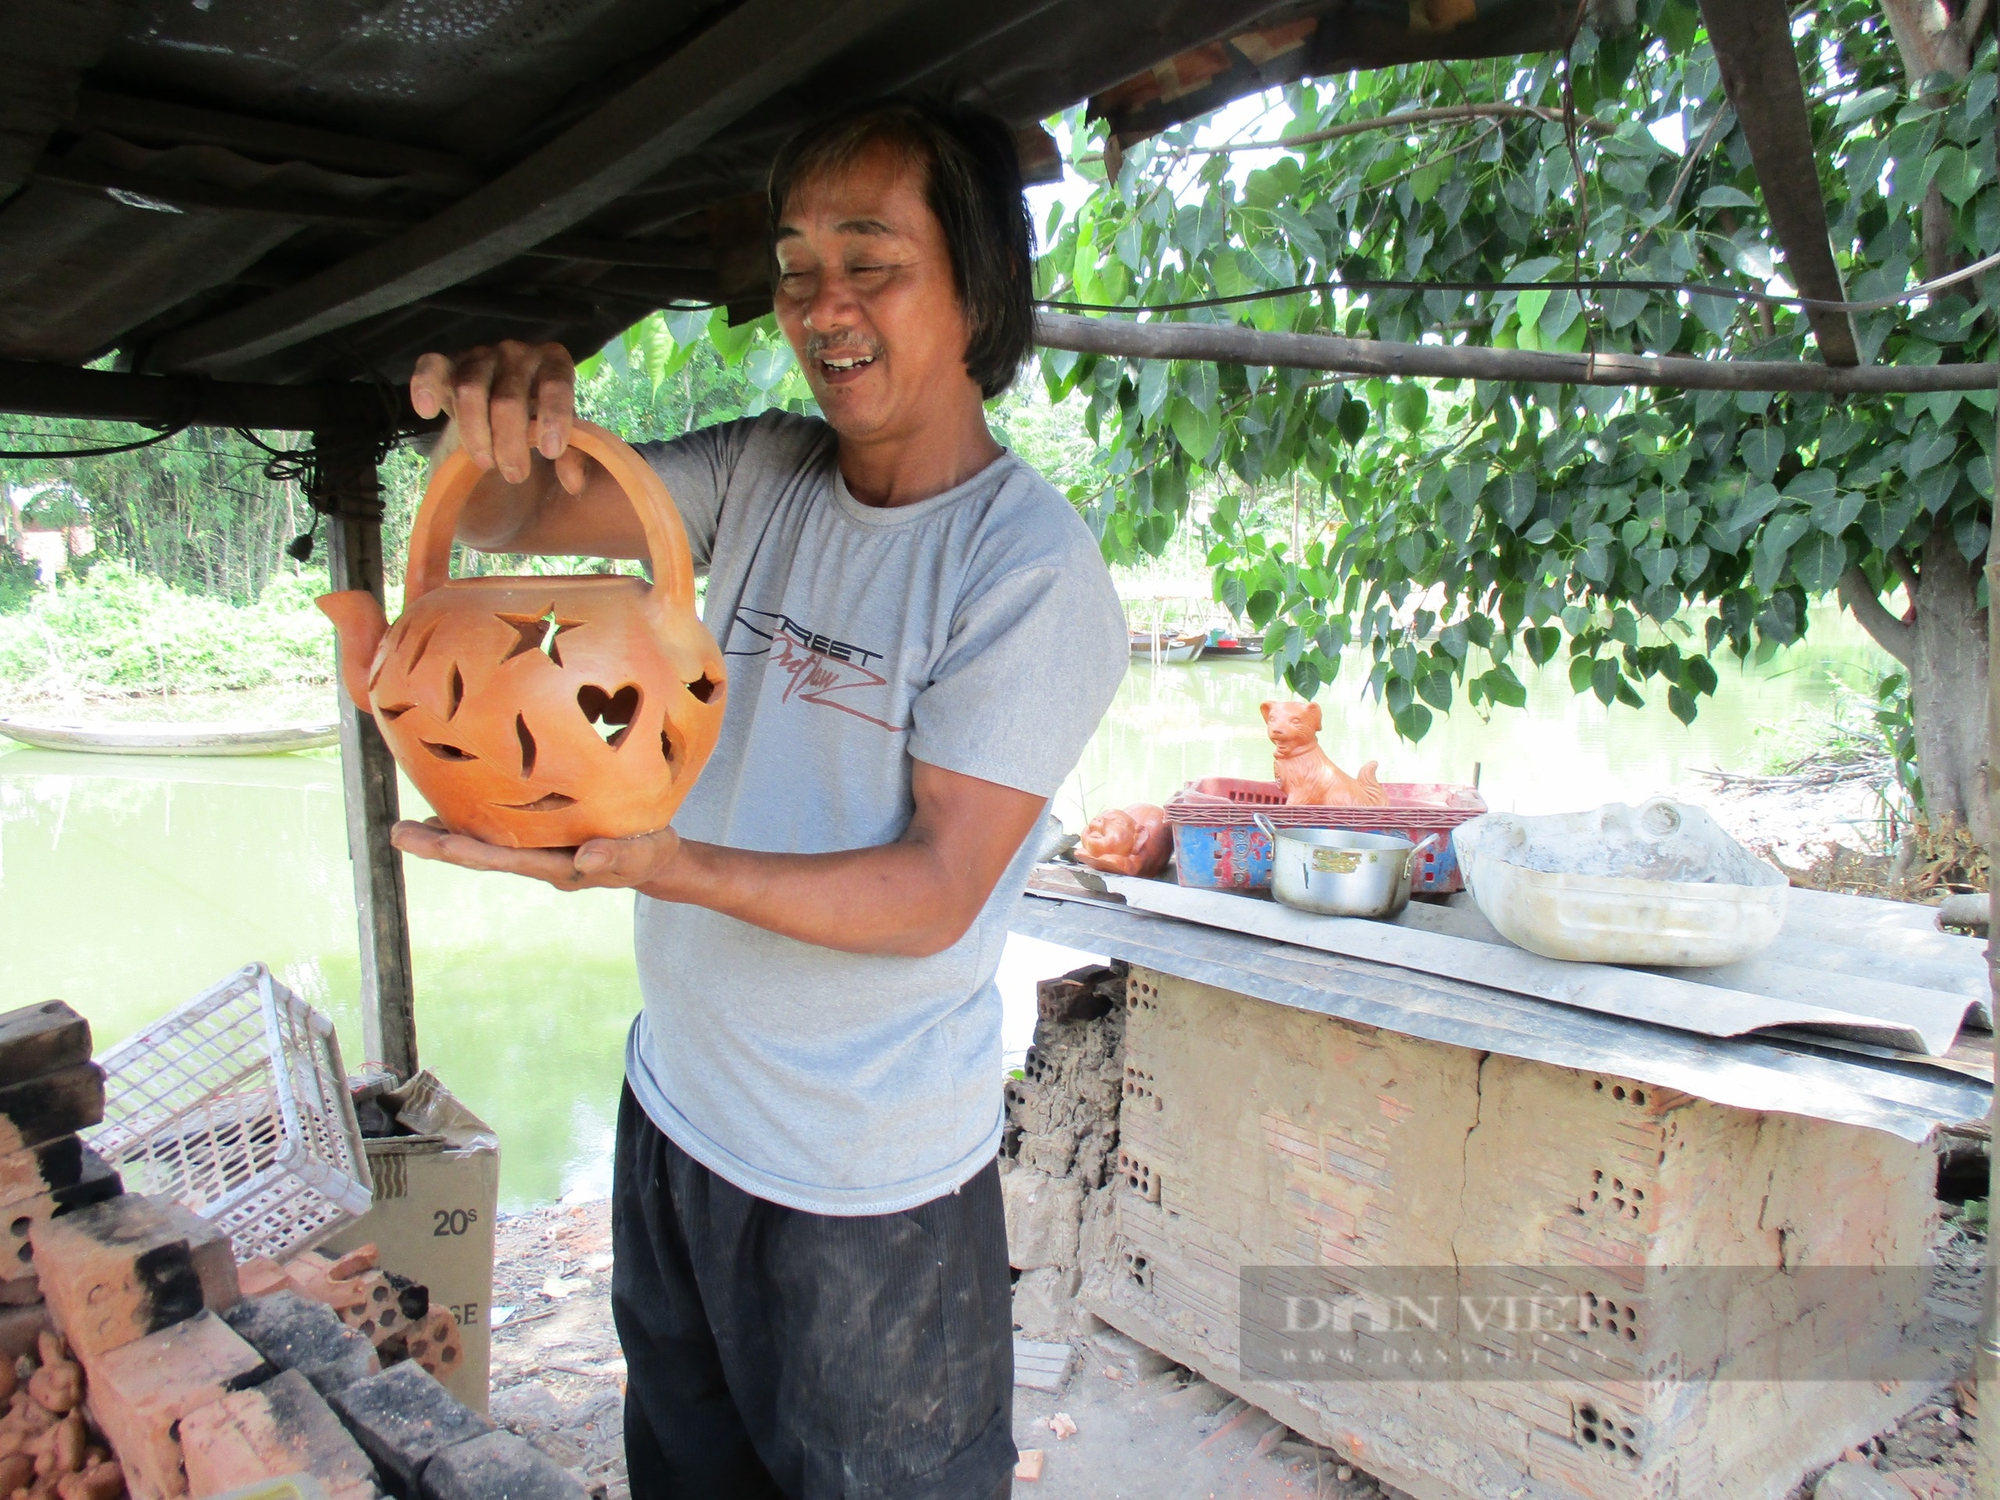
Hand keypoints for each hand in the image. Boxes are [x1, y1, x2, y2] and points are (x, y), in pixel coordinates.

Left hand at [390, 817, 684, 893]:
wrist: (654, 860)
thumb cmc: (650, 852)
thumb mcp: (642, 853)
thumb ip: (616, 855)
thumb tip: (585, 858)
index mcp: (557, 865)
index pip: (505, 859)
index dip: (469, 852)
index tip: (434, 845)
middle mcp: (538, 860)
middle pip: (482, 854)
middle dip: (439, 846)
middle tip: (398, 834)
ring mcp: (536, 851)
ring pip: (484, 844)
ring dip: (446, 837)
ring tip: (406, 827)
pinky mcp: (540, 836)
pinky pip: (498, 830)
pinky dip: (470, 820)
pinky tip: (448, 807)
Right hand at [409, 341, 588, 493]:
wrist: (503, 411)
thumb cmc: (539, 421)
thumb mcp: (562, 437)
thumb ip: (574, 456)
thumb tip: (573, 482)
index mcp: (553, 362)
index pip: (556, 384)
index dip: (554, 418)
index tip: (549, 452)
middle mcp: (516, 352)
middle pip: (508, 398)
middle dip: (510, 444)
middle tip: (515, 475)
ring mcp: (479, 355)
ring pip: (469, 390)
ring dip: (475, 434)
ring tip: (484, 464)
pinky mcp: (446, 363)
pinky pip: (430, 367)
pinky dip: (423, 386)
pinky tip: (426, 412)